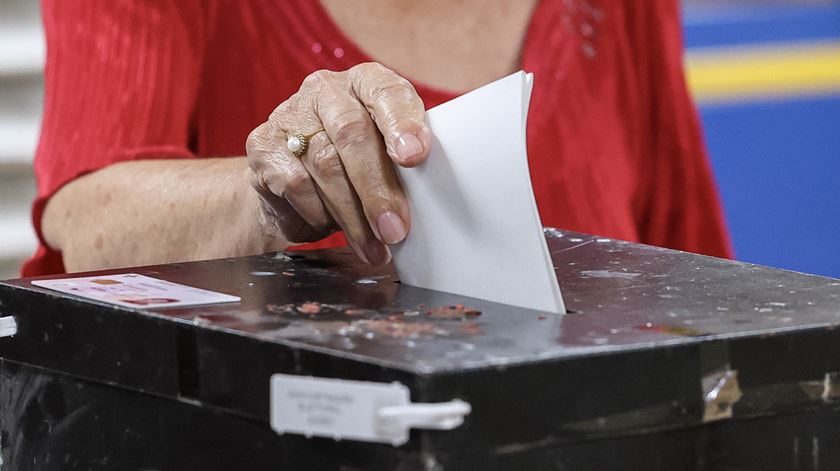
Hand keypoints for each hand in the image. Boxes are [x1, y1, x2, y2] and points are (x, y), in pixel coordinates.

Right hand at [246, 62, 431, 264]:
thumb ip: (404, 161)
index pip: (387, 92)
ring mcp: (290, 115)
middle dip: (377, 189)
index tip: (415, 156)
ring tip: (374, 247)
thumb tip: (431, 199)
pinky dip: (319, 212)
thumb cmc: (356, 165)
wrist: (291, 181)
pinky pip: (295, 185)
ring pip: (325, 166)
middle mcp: (325, 90)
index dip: (402, 124)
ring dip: (353, 216)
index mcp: (366, 82)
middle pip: (352, 134)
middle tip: (394, 230)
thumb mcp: (387, 154)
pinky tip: (331, 227)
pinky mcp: (263, 146)